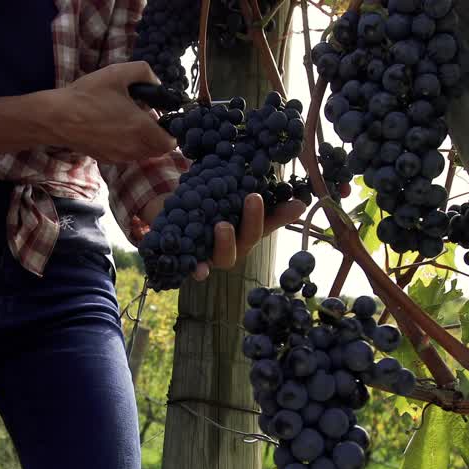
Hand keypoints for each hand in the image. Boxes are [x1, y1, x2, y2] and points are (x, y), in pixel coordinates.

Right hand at [48, 62, 178, 163]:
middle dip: (160, 136)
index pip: (170, 143)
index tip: (167, 119)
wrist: (57, 117)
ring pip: (143, 154)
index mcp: (140, 128)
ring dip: (145, 141)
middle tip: (152, 119)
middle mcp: (132, 147)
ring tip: (133, 122)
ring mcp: (119, 156)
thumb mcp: (118, 73)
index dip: (173, 132)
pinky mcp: (107, 159)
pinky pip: (128, 155)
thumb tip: (157, 82)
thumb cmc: (87, 95)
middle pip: (159, 150)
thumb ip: (144, 73)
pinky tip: (117, 129)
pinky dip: (130, 145)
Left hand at [136, 194, 307, 280]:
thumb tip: (301, 204)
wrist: (167, 216)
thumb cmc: (207, 208)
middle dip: (253, 222)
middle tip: (253, 198)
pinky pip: (192, 267)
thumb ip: (259, 201)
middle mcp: (229, 248)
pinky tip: (198, 269)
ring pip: (223, 258)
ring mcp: (208, 256)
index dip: (279, 216)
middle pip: (246, 243)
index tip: (296, 204)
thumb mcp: (231, 199)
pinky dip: (196, 270)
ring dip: (225, 244)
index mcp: (243, 233)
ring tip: (223, 226)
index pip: (266, 225)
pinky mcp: (184, 258)